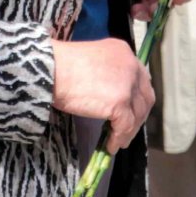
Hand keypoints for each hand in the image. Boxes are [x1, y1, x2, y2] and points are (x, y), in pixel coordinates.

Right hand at [53, 37, 153, 152]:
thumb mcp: (92, 60)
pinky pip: (125, 127)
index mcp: (123, 51)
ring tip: (119, 141)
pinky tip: (110, 145)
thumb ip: (107, 72)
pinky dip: (119, 138)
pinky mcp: (120, 103)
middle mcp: (131, 66)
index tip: (132, 110)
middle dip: (138, 115)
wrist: (50, 69)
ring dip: (129, 130)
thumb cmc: (60, 63)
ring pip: (137, 114)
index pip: (141, 78)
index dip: (138, 97)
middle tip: (128, 128)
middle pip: (145, 96)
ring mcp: (127, 85)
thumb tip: (110, 95)